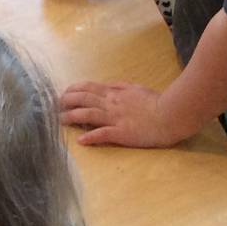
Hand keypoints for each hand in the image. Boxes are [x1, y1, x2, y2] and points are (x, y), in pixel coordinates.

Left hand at [60, 81, 190, 147]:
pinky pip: (104, 134)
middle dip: (66, 101)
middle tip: (54, 106)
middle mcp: (112, 104)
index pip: (88, 88)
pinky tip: (81, 140)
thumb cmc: (156, 102)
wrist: (172, 114)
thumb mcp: (137, 88)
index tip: (63, 93)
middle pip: (83, 99)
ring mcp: (116, 118)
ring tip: (59, 121)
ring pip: (88, 115)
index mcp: (115, 93)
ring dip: (72, 117)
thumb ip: (121, 87)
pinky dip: (91, 137)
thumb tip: (109, 85)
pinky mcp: (123, 133)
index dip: (73, 90)